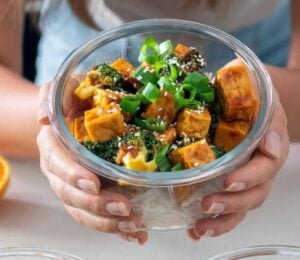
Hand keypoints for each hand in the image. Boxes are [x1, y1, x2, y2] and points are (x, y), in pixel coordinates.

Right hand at [36, 82, 147, 244]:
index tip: (92, 182)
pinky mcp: (89, 196)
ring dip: (108, 222)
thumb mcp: (59, 92)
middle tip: (123, 207)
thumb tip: (42, 117)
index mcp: (53, 146)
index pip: (58, 163)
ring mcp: (73, 187)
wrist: (71, 120)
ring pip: (84, 212)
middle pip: (72, 194)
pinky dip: (116, 228)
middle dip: (97, 204)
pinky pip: (97, 216)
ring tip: (134, 225)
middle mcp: (60, 172)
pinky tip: (135, 234)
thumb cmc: (70, 105)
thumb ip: (50, 99)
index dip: (73, 175)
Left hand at [187, 64, 289, 239]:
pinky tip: (195, 229)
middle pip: (254, 195)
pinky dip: (212, 221)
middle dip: (232, 204)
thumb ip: (269, 118)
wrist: (250, 101)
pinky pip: (226, 206)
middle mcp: (259, 168)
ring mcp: (244, 178)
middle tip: (208, 205)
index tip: (229, 182)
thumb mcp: (264, 97)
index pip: (266, 168)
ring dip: (221, 220)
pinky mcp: (228, 183)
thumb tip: (270, 142)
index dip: (249, 178)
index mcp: (269, 147)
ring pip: (240, 207)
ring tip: (199, 228)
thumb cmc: (255, 98)